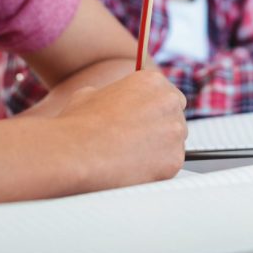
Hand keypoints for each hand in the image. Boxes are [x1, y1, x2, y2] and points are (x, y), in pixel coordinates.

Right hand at [50, 70, 186, 188]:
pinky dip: (156, 171)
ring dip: (159, 151)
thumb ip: (113, 95)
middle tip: (139, 142)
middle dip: (161, 130)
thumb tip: (109, 102)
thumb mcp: (91, 94)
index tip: (145, 121)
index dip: (155, 111)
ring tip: (131, 157)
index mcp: (152, 81)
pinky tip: (134, 169)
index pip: (168, 95)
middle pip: (175, 118)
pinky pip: (170, 166)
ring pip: (174, 143)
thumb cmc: (80, 123)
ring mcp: (175, 131)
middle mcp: (169, 102)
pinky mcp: (174, 160)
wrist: (77, 151)